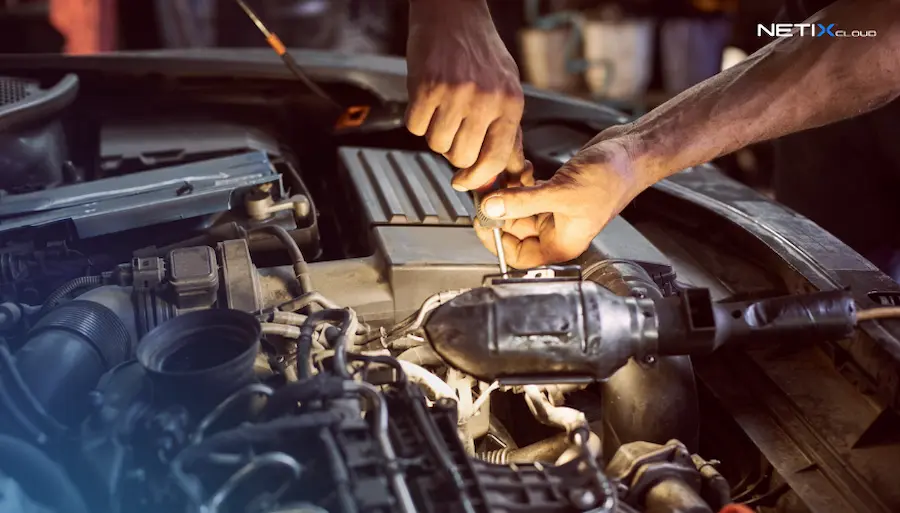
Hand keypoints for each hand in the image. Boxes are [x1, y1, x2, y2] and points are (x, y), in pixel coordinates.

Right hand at [405, 0, 525, 189]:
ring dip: (434, 134)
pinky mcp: (427, 88)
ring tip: (441, 108)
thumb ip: (507, 131)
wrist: (452, 12)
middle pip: (462, 157)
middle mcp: (486, 100)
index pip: (496, 159)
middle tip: (452, 130)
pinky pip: (415, 127)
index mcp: (510, 103)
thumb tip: (507, 170)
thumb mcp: (506, 88)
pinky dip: (417, 119)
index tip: (465, 182)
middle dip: (453, 151)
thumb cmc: (480, 51)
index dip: (477, 178)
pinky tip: (426, 99)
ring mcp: (456, 94)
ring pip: (437, 145)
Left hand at [475, 133, 648, 267]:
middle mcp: (558, 232)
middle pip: (514, 230)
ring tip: (508, 175)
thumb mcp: (561, 193)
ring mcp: (556, 212)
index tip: (483, 219)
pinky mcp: (556, 192)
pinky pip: (528, 192)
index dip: (497, 240)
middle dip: (501, 208)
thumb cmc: (613, 178)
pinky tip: (522, 168)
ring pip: (519, 208)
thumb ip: (523, 202)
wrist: (633, 152)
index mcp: (562, 244)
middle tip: (488, 190)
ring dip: (510, 191)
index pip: (518, 256)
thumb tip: (491, 209)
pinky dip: (521, 181)